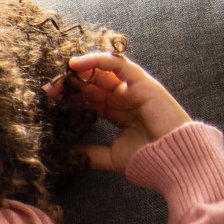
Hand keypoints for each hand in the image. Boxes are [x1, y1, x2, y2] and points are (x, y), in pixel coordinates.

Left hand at [43, 51, 191, 174]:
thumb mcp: (110, 157)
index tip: (48, 101)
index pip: (87, 98)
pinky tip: (76, 64)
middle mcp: (124, 98)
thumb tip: (64, 153)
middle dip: (69, 84)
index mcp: (116, 112)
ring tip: (62, 75)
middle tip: (49, 89)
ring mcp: (133, 89)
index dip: (68, 97)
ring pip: (102, 71)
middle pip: (92, 83)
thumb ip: (88, 153)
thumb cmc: (148, 161)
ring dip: (80, 71)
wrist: (175, 163)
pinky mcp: (143, 83)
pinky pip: (119, 64)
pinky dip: (98, 60)